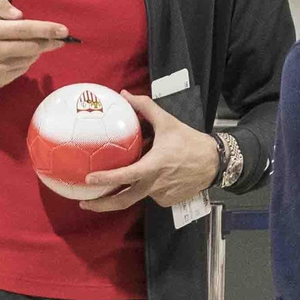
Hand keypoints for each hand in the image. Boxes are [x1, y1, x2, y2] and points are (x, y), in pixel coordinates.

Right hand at [0, 0, 69, 91]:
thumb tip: (20, 16)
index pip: (23, 29)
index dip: (46, 29)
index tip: (64, 30)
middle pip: (30, 47)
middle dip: (48, 42)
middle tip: (58, 39)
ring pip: (28, 60)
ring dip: (36, 52)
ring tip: (33, 45)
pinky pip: (21, 70)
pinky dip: (26, 62)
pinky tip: (21, 56)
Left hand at [81, 93, 217, 211]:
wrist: (215, 163)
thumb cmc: (190, 142)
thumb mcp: (167, 122)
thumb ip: (145, 107)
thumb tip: (125, 94)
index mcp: (153, 166)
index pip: (125, 176)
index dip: (105, 179)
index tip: (88, 180)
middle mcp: (155, 184)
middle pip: (123, 200)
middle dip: (101, 205)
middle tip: (84, 203)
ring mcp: (161, 195)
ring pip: (139, 194)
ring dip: (130, 188)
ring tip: (123, 180)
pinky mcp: (168, 201)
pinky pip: (152, 195)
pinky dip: (148, 187)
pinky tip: (156, 177)